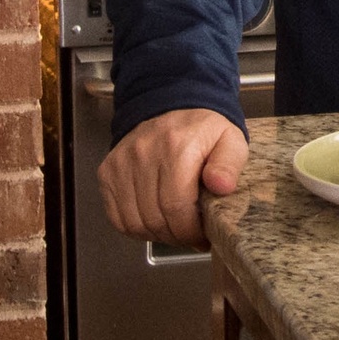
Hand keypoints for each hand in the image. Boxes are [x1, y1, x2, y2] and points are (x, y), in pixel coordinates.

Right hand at [98, 107, 247, 249]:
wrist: (172, 104)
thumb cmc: (203, 130)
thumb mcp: (230, 140)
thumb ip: (229, 165)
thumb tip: (221, 186)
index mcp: (176, 147)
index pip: (176, 207)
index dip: (190, 231)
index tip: (202, 236)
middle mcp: (143, 154)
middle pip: (155, 218)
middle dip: (176, 235)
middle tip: (190, 234)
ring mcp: (121, 163)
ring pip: (134, 222)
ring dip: (156, 234)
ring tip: (174, 228)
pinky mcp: (108, 171)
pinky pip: (116, 216)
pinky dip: (135, 227)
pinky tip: (154, 220)